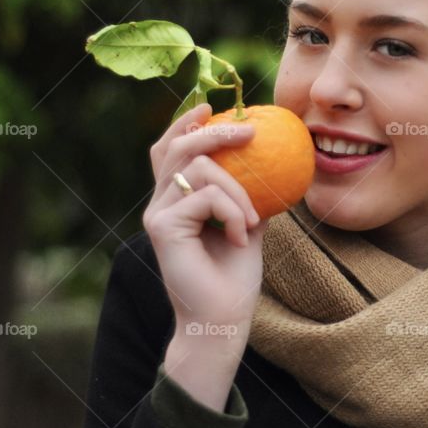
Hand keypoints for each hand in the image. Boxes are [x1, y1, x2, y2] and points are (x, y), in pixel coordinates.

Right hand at [142, 103, 266, 330]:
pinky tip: (241, 239)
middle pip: (179, 148)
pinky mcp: (163, 226)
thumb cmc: (234, 279)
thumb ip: (246, 197)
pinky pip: (207, 196)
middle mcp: (161, 205)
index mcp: (175, 203)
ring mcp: (158, 214)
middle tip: (250, 132)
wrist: (222, 320)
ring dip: (238, 192)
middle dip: (215, 132)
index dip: (185, 124)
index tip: (210, 107)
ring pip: (200, 169)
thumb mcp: (246, 226)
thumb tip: (268, 165)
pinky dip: (234, 212)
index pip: (170, 152)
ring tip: (251, 222)